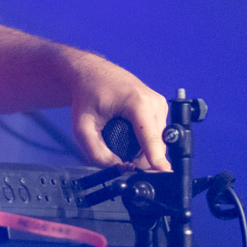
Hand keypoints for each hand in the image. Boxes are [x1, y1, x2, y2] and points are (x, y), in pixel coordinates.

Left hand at [68, 54, 171, 170]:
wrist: (92, 73)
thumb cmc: (87, 94)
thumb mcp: (82, 127)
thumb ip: (96, 153)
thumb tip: (118, 169)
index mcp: (138, 102)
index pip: (151, 138)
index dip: (157, 159)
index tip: (164, 173)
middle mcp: (154, 102)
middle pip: (156, 145)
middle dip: (140, 159)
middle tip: (119, 159)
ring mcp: (160, 104)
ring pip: (158, 142)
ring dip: (143, 151)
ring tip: (120, 142)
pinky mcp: (160, 107)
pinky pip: (157, 134)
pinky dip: (145, 142)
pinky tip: (129, 136)